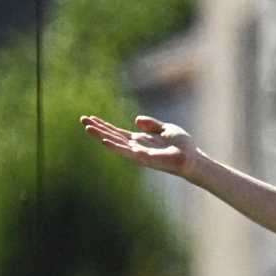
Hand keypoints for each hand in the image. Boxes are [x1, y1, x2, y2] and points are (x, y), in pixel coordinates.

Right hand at [79, 114, 200, 178]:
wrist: (192, 158)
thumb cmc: (181, 145)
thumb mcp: (166, 129)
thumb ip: (151, 124)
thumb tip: (135, 119)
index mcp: (139, 140)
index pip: (117, 132)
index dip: (104, 125)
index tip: (90, 118)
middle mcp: (135, 147)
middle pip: (112, 137)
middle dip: (97, 129)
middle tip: (82, 120)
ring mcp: (138, 153)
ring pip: (115, 144)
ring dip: (101, 136)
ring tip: (88, 128)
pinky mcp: (143, 158)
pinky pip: (126, 151)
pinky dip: (115, 146)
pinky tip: (104, 140)